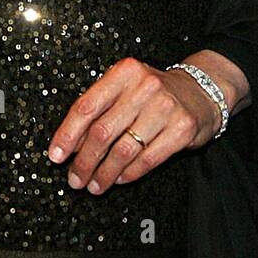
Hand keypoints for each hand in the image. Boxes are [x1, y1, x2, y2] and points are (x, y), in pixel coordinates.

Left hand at [47, 57, 221, 195]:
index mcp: (123, 72)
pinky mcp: (182, 129)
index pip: (86, 106)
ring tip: (94, 185)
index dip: (67, 134)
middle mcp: (144, 87)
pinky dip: (129, 174)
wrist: (201, 92)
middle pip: (102, 131)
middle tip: (75, 178)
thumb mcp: (125, 87)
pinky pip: (147, 159)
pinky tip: (118, 179)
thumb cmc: (154, 92)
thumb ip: (100, 108)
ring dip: (104, 173)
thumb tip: (72, 142)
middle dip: (84, 161)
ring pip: (123, 150)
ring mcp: (164, 108)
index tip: (56, 155)